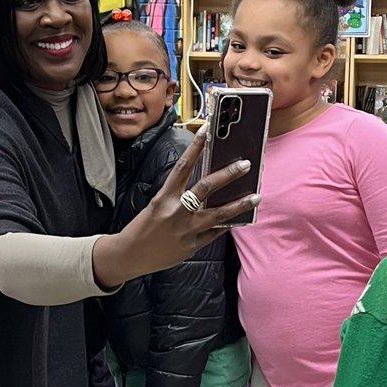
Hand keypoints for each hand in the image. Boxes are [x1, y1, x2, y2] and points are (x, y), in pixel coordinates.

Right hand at [93, 131, 258, 287]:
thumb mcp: (155, 205)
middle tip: (245, 164)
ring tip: (256, 197)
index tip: (207, 130)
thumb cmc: (142, 228)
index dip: (195, 146)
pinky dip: (226, 225)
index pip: (183, 166)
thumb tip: (203, 186)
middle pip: (206, 188)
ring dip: (239, 205)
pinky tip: (238, 219)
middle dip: (228, 174)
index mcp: (163, 198)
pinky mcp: (192, 246)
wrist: (130, 256)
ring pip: (218, 214)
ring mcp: (186, 230)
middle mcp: (176, 212)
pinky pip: (214, 233)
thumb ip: (176, 195)